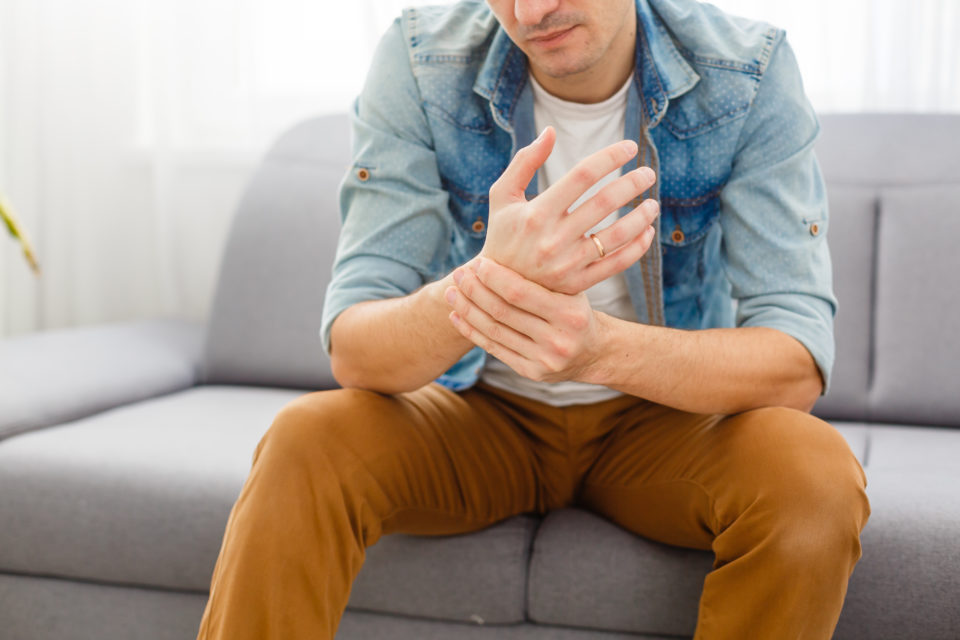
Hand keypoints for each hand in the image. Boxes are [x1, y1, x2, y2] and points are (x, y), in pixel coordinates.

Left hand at [444, 257, 606, 382]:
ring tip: (452, 293)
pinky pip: (495, 349)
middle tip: (458, 274)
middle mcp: (558, 340)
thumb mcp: (572, 289)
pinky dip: (472, 331)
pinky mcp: (532, 373)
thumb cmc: (577, 310)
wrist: (595, 352)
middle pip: (503, 312)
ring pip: (495, 331)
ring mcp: (545, 360)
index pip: (520, 292)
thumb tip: (505, 240)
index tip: (477, 263)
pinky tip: (457, 316)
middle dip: (475, 291)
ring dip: (467, 310)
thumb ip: (544, 273)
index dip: (494, 277)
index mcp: (570, 313)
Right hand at [480, 126, 659, 294]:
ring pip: (616, 236)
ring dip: (641, 217)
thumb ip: (524, 162)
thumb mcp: (502, 196)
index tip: (629, 147)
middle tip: (648, 173)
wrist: (497, 289)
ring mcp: (567, 264)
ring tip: (653, 204)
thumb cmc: (502, 234)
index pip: (582, 175)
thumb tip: (550, 132)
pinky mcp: (577, 284)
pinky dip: (637, 248)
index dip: (610, 157)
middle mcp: (553, 239)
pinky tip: (647, 232)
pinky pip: (616, 264)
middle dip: (633, 183)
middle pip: (604, 203)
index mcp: (536, 212)